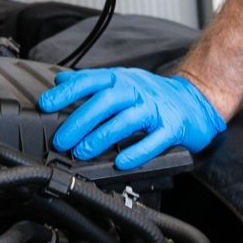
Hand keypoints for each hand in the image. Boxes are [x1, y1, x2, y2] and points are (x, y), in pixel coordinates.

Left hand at [40, 68, 226, 170]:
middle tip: (62, 140)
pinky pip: (154, 140)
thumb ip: (93, 84)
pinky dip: (137, 151)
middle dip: (80, 121)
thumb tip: (60, 81)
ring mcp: (155, 109)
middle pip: (106, 101)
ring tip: (82, 151)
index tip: (46, 104)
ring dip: (102, 136)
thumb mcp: (123, 82)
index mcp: (122, 80)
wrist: (196, 99)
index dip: (67, 92)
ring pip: (127, 120)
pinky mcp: (172, 127)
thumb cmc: (154, 96)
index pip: (91, 81)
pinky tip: (121, 162)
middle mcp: (137, 91)